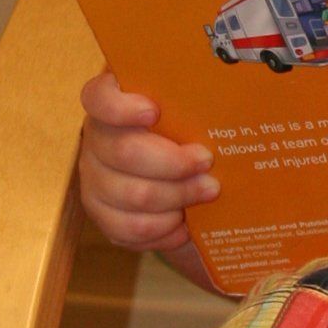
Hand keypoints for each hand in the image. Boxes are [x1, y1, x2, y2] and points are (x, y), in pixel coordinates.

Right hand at [77, 71, 216, 252]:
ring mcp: (93, 179)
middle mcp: (96, 140)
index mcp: (111, 103)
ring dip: (177, 197)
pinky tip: (185, 225)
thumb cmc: (184, 129)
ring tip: (208, 191)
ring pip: (132, 195)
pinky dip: (163, 229)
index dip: (121, 107)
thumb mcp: (188, 107)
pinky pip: (129, 229)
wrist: (176, 173)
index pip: (98, 98)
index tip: (154, 111)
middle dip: (174, 162)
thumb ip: (194, 101)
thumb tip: (233, 102)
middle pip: (125, 152)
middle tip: (207, 162)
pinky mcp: (101, 215)